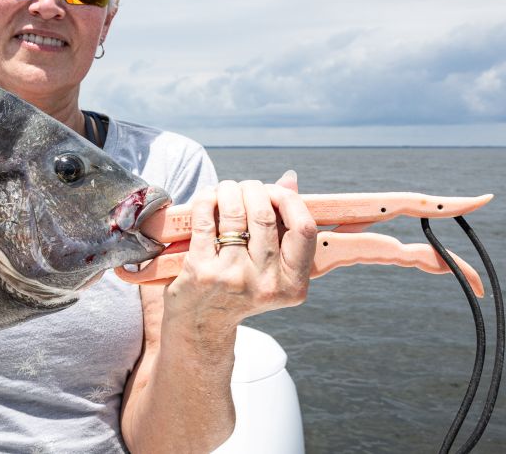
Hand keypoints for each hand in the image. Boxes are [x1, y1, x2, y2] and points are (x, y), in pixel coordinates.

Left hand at [165, 171, 318, 330]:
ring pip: (235, 212)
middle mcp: (266, 283)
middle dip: (253, 189)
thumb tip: (289, 179)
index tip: (275, 192)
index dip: (289, 200)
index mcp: (292, 284)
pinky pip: (205, 219)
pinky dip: (207, 199)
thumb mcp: (270, 269)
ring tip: (226, 189)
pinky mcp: (201, 271)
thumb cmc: (240, 289)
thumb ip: (284, 226)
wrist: (203, 325)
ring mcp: (233, 277)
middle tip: (245, 188)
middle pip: (265, 214)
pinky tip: (209, 197)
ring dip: (229, 190)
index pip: (304, 228)